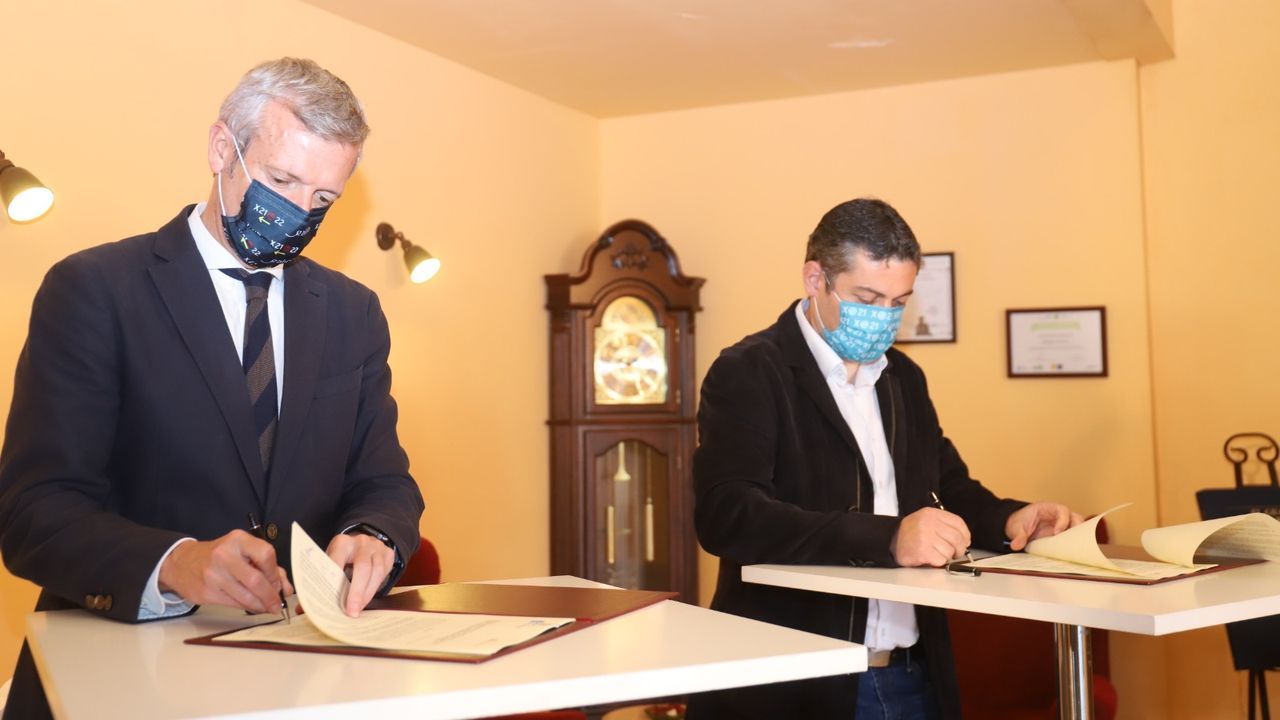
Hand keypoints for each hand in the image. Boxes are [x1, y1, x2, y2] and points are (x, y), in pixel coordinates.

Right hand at [159, 530, 293, 613]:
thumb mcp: (242, 551)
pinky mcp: (207, 592)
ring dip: (260, 605)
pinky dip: (247, 607)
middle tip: (276, 603)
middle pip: (256, 580)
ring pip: (245, 596)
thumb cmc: (219, 556)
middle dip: (270, 595)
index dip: (275, 573)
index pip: (266, 554)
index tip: (278, 583)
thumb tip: (286, 589)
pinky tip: (252, 606)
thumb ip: (268, 567)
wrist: (182, 563)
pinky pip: (234, 603)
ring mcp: (213, 574)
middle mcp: (225, 555)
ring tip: (267, 607)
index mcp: (238, 540)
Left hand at [326, 532, 394, 616]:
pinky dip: (375, 588)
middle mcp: (361, 542)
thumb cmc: (342, 556)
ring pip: (376, 572)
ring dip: (367, 593)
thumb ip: (318, 582)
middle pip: (362, 567)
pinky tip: (366, 599)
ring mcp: (376, 547)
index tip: (331, 600)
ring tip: (358, 609)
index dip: (335, 580)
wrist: (362, 541)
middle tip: (351, 612)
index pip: (337, 561)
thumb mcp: (329, 562)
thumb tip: (302, 609)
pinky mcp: (387, 554)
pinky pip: (384, 573)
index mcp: (342, 543)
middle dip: (356, 592)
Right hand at [892, 507, 971, 566]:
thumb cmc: (910, 532)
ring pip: (950, 551)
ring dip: (947, 556)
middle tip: (955, 553)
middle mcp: (929, 523)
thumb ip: (944, 525)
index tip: (965, 541)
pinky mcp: (922, 551)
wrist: (890, 540)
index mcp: (932, 514)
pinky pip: (941, 560)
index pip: (958, 523)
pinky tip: (930, 557)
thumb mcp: (926, 520)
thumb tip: (964, 540)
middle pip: (957, 538)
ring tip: (937, 553)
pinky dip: (938, 562)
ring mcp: (925, 537)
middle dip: (959, 549)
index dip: (965, 534)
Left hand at [1005, 502, 1083, 550]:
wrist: (1019, 527)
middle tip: (1072, 542)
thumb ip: (1018, 536)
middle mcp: (1060, 516)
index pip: (1062, 510)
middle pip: (1076, 518)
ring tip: (1076, 548)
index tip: (1057, 533)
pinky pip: (1075, 538)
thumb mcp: (1017, 528)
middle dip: (1077, 529)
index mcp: (1049, 508)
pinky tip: (1073, 552)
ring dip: (1079, 537)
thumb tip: (1016, 545)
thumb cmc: (1020, 522)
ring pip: (1079, 528)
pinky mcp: (1064, 536)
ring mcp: (1064, 526)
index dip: (1062, 521)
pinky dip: (1076, 544)